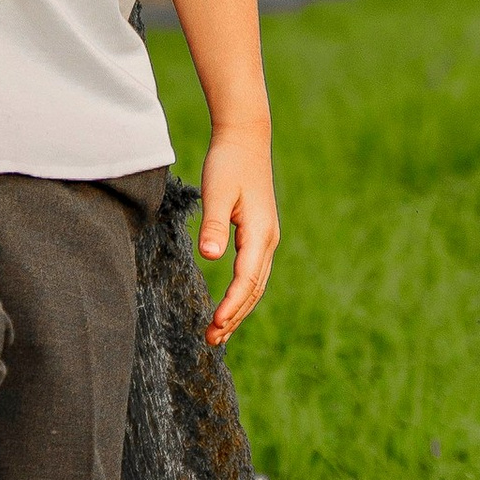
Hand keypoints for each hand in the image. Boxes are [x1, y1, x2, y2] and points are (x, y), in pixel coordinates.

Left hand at [196, 123, 277, 343]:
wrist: (245, 139)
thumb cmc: (228, 164)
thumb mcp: (217, 192)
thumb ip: (214, 225)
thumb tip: (210, 257)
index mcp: (260, 233)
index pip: (246, 280)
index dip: (231, 305)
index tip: (215, 326)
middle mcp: (268, 240)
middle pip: (254, 289)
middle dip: (234, 317)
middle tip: (211, 340)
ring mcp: (266, 239)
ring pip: (255, 284)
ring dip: (238, 309)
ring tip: (218, 332)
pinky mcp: (259, 234)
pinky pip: (253, 273)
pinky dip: (242, 293)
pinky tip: (229, 304)